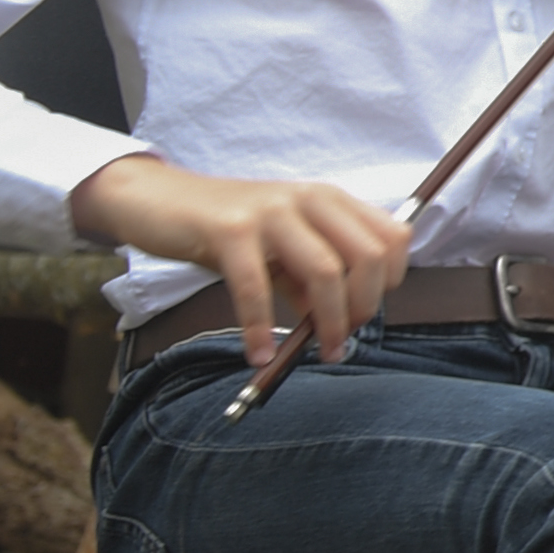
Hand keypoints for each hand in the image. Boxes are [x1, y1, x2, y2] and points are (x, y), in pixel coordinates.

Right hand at [69, 156, 409, 365]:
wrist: (160, 199)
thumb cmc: (228, 230)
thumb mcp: (281, 250)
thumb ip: (311, 281)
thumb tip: (339, 323)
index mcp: (330, 199)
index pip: (393, 236)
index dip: (390, 280)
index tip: (367, 311)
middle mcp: (309, 198)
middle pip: (369, 257)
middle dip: (364, 306)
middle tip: (344, 339)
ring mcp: (271, 211)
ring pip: (326, 272)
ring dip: (329, 323)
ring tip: (321, 353)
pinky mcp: (230, 230)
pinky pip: (256, 288)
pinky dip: (261, 328)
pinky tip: (259, 354)